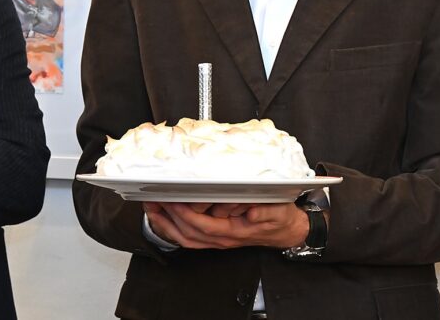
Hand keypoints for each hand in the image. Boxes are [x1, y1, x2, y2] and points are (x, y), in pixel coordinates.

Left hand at [144, 200, 309, 249]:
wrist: (287, 232)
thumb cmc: (280, 219)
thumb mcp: (278, 212)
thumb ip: (264, 212)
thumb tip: (250, 212)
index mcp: (235, 231)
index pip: (203, 225)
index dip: (185, 214)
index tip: (172, 200)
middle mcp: (223, 238)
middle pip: (189, 233)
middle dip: (169, 217)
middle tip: (154, 200)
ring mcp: (218, 240)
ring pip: (186, 238)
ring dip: (166, 224)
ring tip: (152, 207)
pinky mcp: (216, 237)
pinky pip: (190, 239)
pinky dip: (173, 229)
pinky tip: (164, 217)